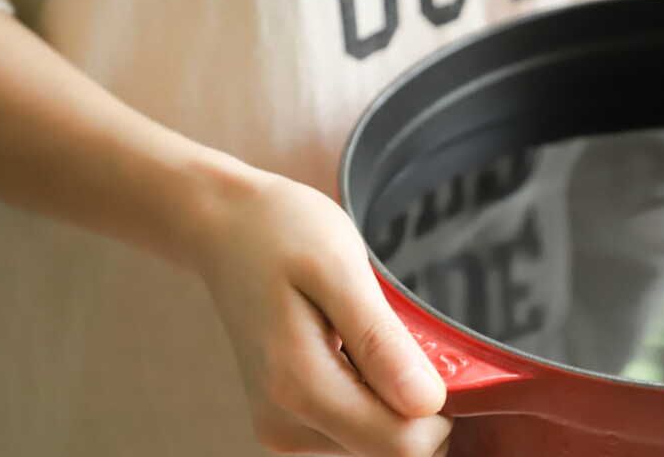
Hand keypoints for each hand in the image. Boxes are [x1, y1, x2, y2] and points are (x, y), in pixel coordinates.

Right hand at [192, 169, 450, 455]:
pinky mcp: (288, 422)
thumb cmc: (281, 234)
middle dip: (413, 400)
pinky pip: (357, 429)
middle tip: (394, 333)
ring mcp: (283, 426)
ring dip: (392, 394)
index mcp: (299, 387)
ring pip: (377, 442)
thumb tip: (426, 403)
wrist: (227, 228)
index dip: (437, 409)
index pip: (400, 445)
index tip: (430, 352)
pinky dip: (373, 393)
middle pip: (390, 449)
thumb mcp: (340, 268)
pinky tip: (353, 348)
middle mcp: (286, 423)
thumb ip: (380, 341)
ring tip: (363, 333)